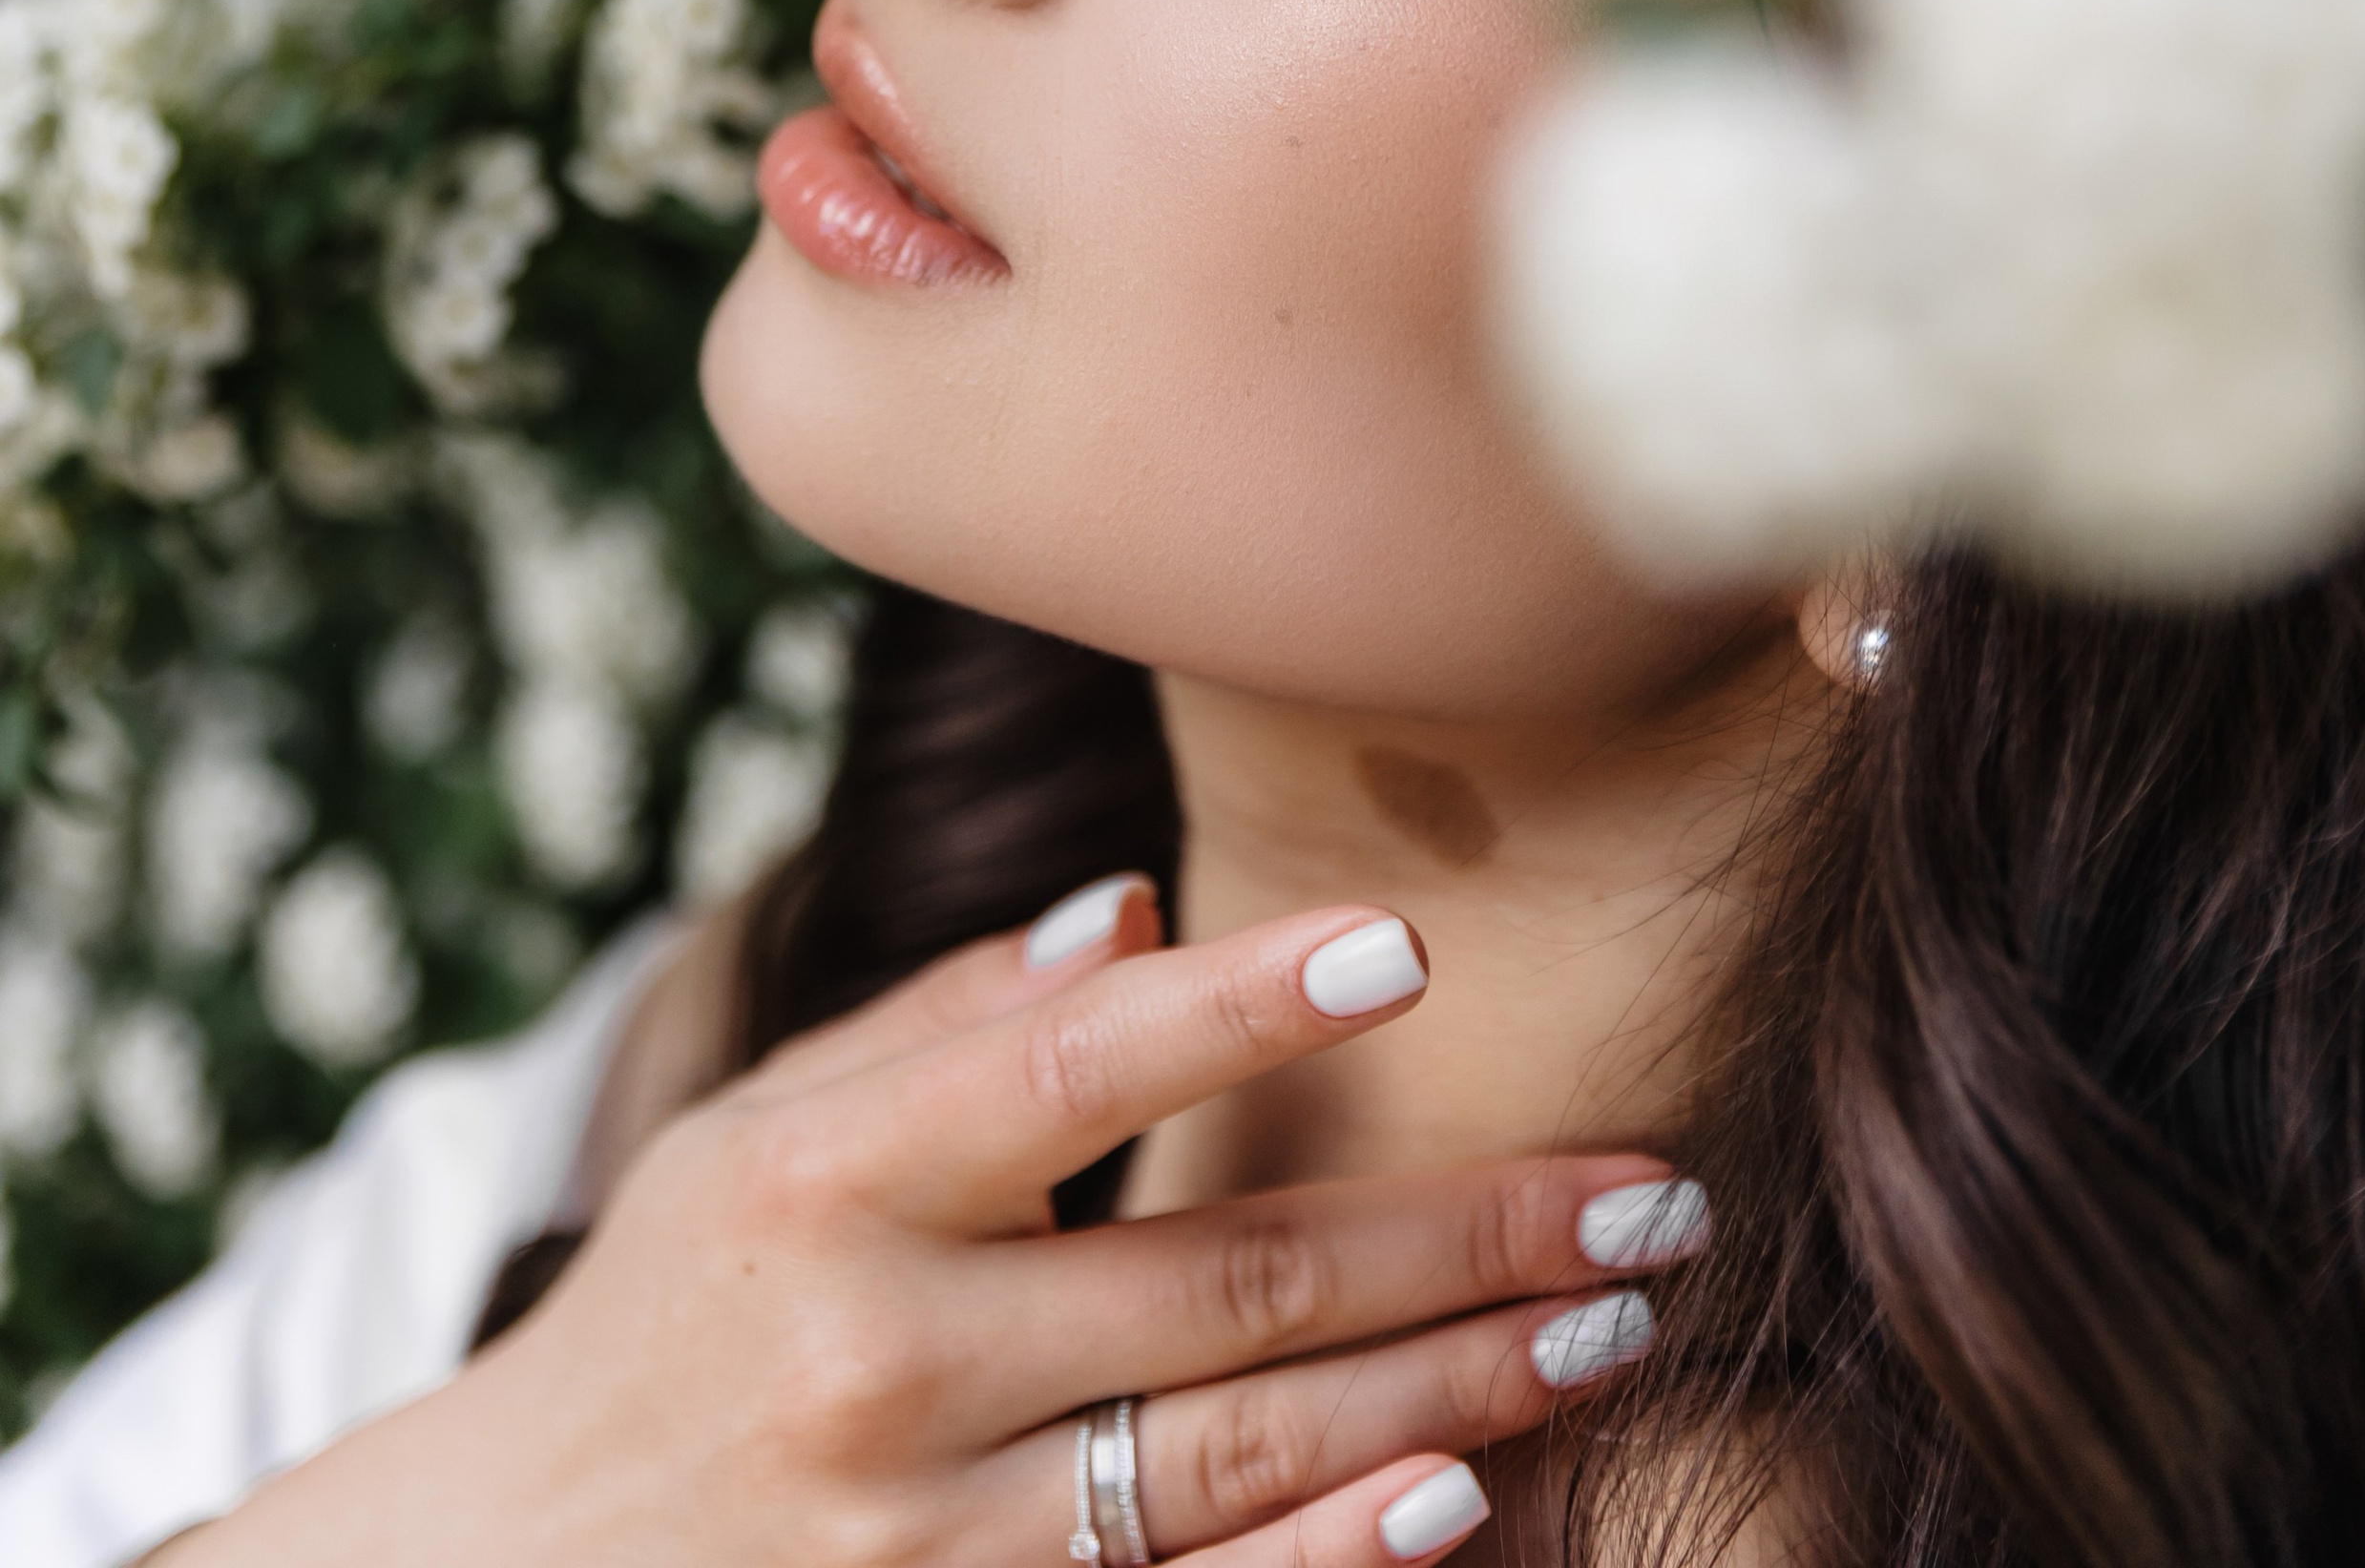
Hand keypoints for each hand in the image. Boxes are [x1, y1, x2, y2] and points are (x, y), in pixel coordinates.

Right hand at [187, 880, 1703, 1567]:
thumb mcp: (752, 1136)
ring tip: (1612, 1320)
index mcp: (818, 1185)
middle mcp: (872, 1365)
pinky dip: (1332, 1565)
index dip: (1235, 1006)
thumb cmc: (665, 1319)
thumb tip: (1139, 918)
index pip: (1057, 1071)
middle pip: (1219, 1285)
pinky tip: (1469, 1500)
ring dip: (1456, 1389)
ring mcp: (914, 1548)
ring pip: (1240, 1459)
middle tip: (1643, 1189)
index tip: (1407, 946)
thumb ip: (945, 1029)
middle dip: (1459, 1235)